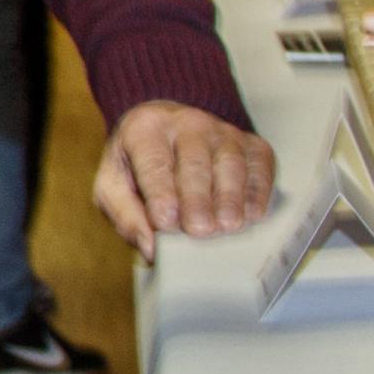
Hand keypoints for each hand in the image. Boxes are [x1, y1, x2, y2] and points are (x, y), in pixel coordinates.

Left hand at [92, 100, 275, 257]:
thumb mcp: (114, 183)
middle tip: (199, 229)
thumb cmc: (139, 164)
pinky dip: (257, 190)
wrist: (168, 129)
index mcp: (146, 129)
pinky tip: (251, 214)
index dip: (160, 192)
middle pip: (195, 162)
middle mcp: (187, 124)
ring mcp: (223, 132)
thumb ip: (125, 214)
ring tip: (228, 225)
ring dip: (231, 197)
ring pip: (231, 163)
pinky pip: (259, 165)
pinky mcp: (251, 144)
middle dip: (197, 198)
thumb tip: (150, 248)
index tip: (165, 221)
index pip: (154, 162)